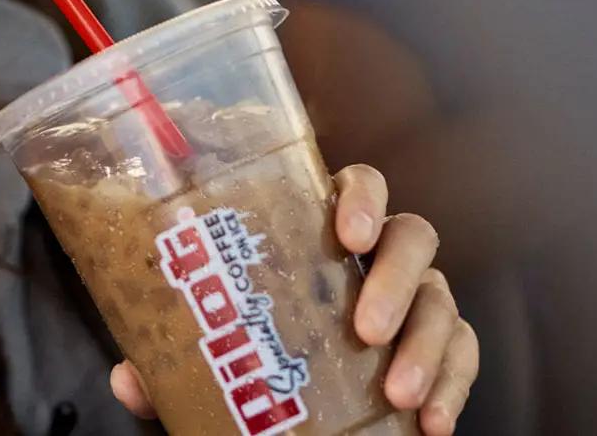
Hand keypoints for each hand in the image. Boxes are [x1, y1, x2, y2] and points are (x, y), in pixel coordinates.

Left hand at [111, 164, 479, 434]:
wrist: (292, 399)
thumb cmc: (251, 344)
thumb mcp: (210, 346)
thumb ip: (175, 355)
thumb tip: (130, 379)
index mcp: (322, 229)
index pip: (357, 184)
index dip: (360, 197)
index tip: (345, 233)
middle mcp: (379, 253)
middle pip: (412, 235)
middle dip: (395, 278)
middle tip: (365, 329)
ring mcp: (417, 297)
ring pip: (444, 296)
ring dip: (426, 343)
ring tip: (398, 392)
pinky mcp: (444, 346)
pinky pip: (465, 352)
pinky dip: (455, 385)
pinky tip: (432, 421)